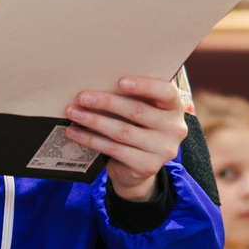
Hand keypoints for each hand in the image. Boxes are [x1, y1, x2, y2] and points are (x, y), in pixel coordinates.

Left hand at [66, 77, 187, 201]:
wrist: (138, 167)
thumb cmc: (137, 127)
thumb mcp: (142, 109)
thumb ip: (133, 96)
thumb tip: (98, 81)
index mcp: (175, 107)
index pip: (166, 92)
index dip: (144, 86)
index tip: (120, 81)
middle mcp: (175, 129)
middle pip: (137, 111)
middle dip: (106, 102)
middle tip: (82, 96)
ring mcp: (163, 150)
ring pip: (122, 132)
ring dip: (94, 121)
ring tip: (73, 112)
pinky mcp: (147, 166)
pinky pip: (114, 150)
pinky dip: (91, 139)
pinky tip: (75, 132)